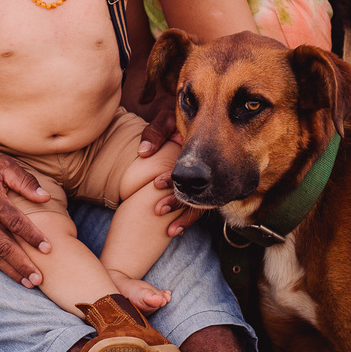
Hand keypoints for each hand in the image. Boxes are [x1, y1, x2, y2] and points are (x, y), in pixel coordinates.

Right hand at [0, 154, 52, 287]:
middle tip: (39, 279)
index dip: (32, 237)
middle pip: (4, 245)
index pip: (15, 222)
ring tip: (28, 283)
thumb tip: (45, 198)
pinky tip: (10, 274)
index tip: (48, 249)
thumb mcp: (3, 165)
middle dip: (23, 264)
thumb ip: (25, 181)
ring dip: (11, 270)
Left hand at [137, 105, 199, 236]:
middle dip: (177, 202)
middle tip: (158, 210)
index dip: (173, 178)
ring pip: (200, 203)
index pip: (189, 168)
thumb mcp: (166, 121)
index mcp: (196, 152)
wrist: (184, 127)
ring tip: (170, 230)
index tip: (156, 183)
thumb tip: (144, 152)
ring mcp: (206, 182)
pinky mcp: (204, 193)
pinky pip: (199, 209)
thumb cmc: (175, 123)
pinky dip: (188, 221)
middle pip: (197, 190)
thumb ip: (155, 131)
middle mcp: (204, 169)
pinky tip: (177, 230)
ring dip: (185, 218)